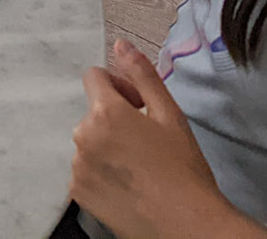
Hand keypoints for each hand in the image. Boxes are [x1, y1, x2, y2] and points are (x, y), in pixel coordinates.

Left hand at [72, 41, 255, 238]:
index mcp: (105, 112)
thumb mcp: (170, 115)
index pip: (94, 77)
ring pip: (90, 142)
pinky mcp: (79, 192)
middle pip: (93, 112)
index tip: (138, 105)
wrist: (188, 225)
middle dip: (115, 118)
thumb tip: (120, 45)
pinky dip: (102, 172)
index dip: (118, 86)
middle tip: (147, 140)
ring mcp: (79, 167)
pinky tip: (130, 184)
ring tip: (141, 166)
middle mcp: (84, 137)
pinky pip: (85, 170)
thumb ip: (142, 75)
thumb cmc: (184, 171)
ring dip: (108, 146)